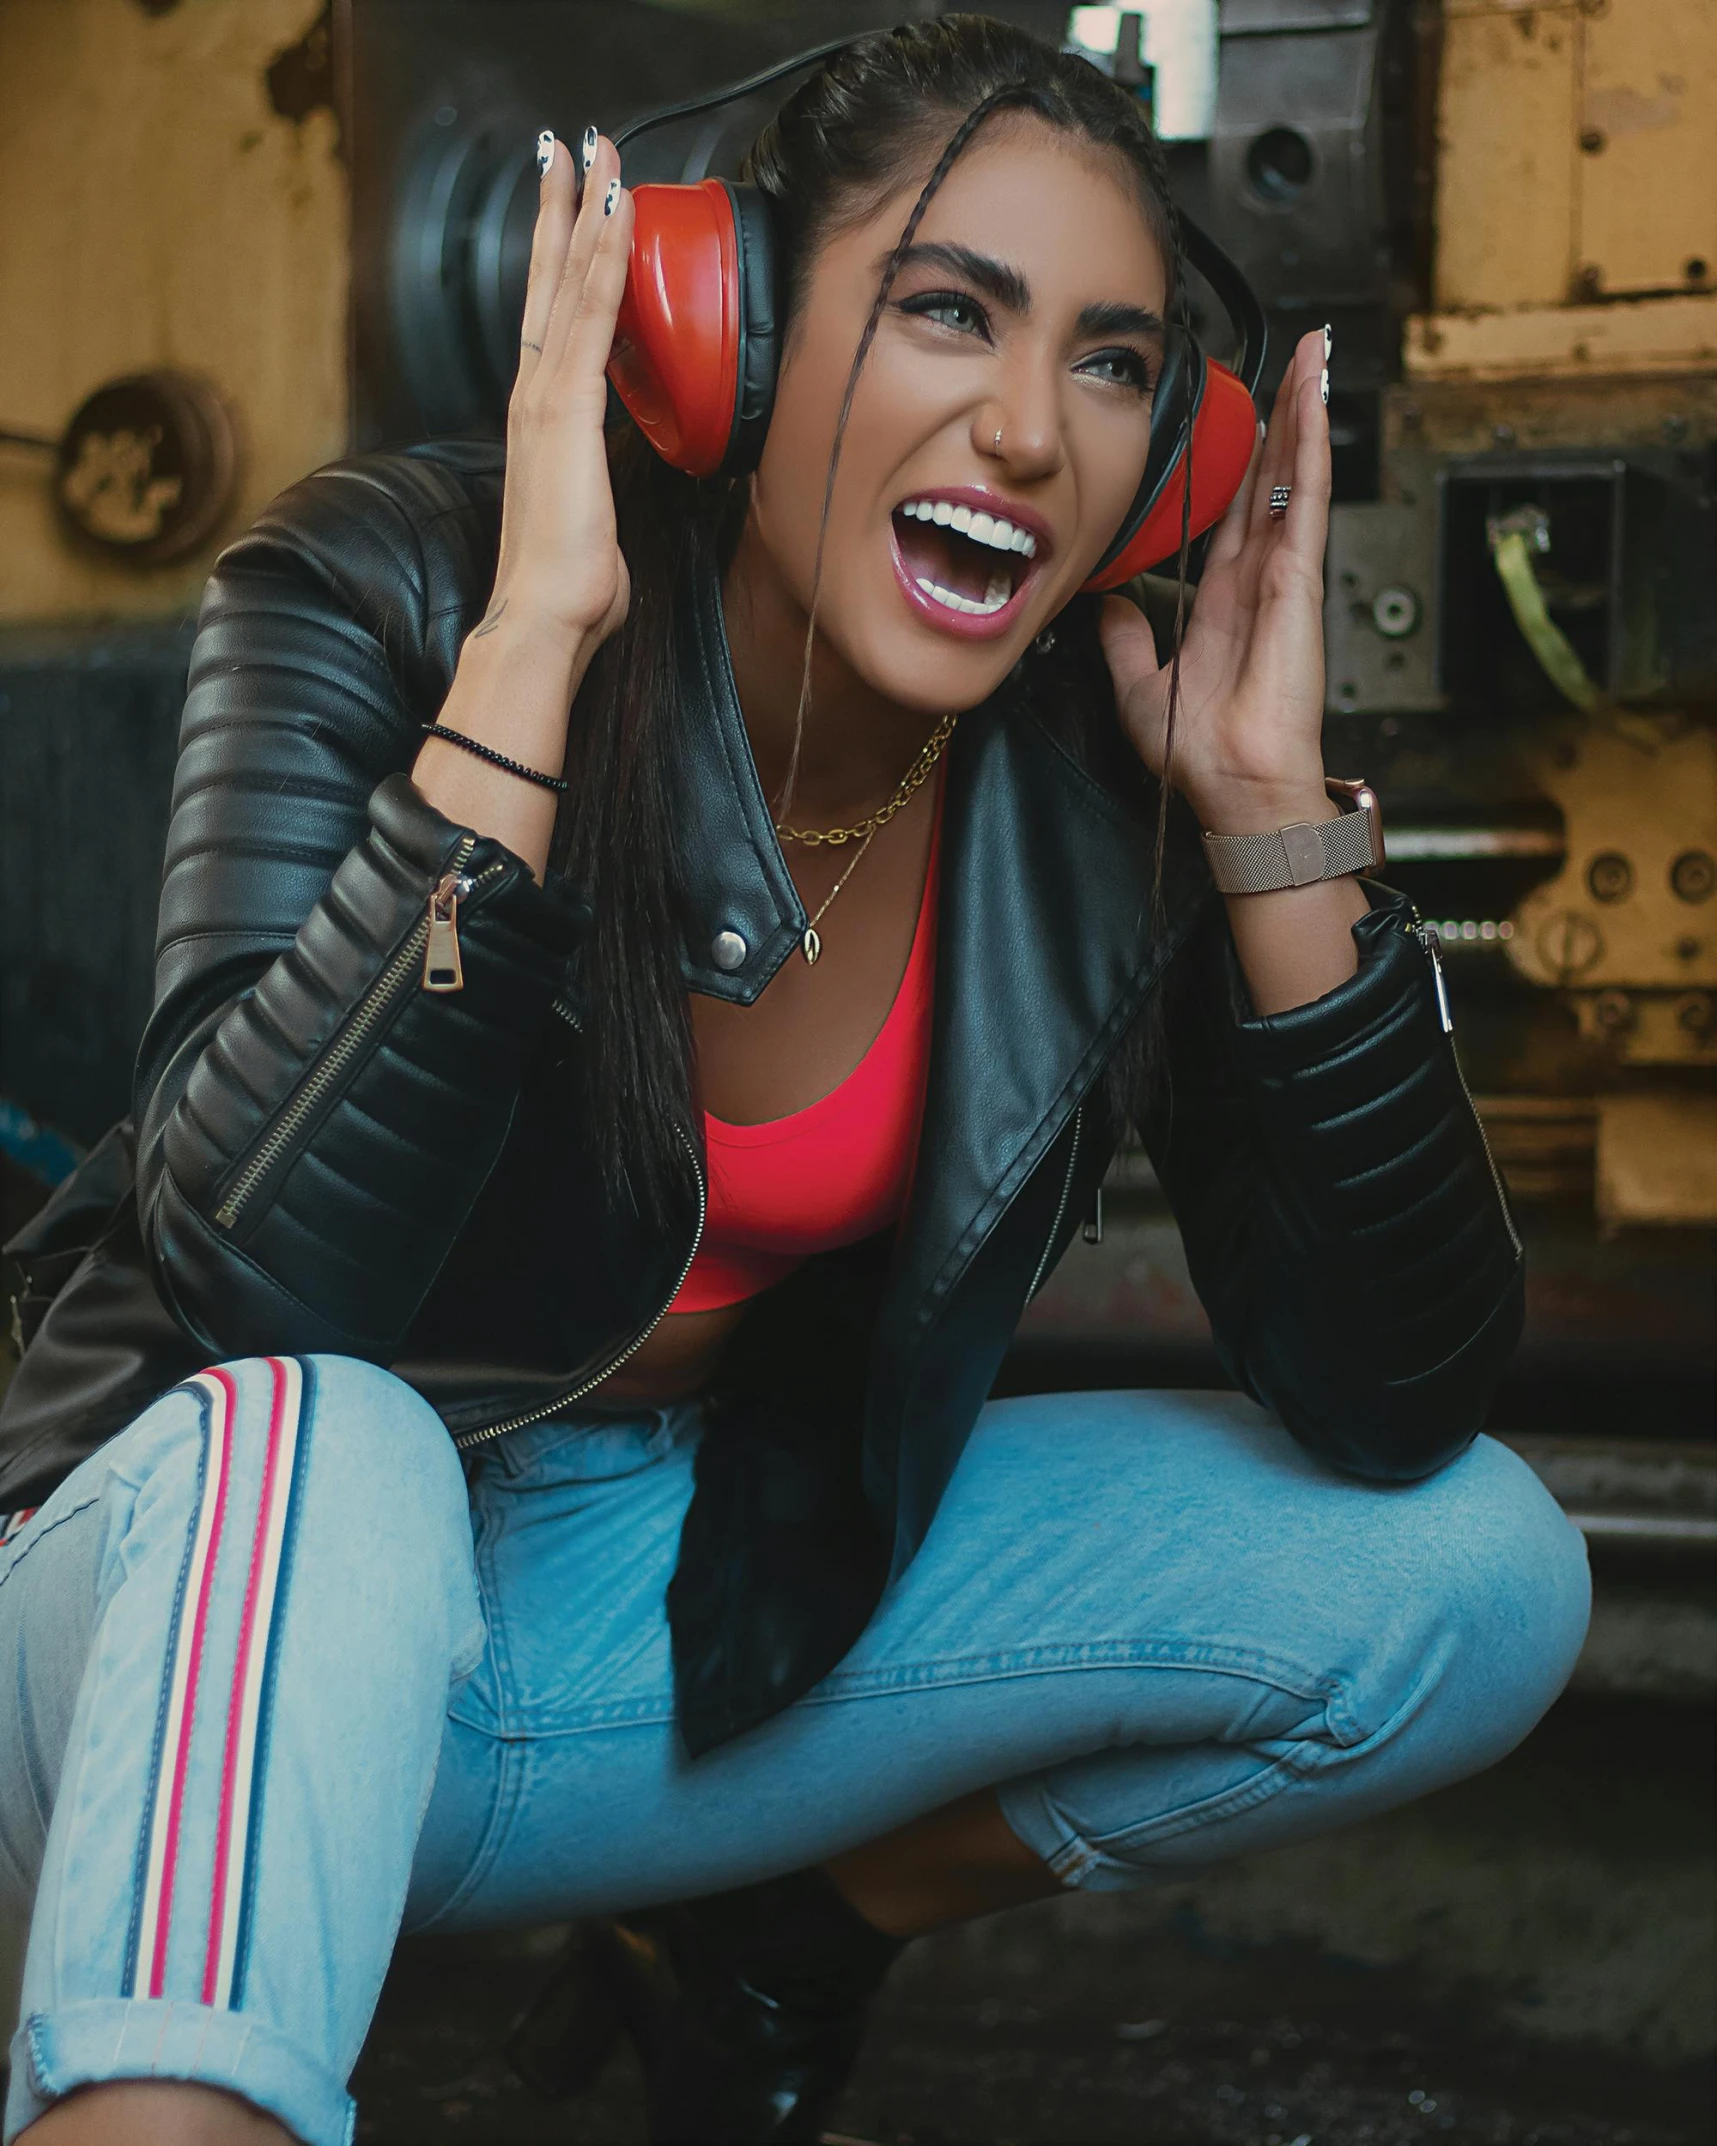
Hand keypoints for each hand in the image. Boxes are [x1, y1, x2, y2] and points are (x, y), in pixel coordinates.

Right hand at [485, 130, 634, 654]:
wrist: (542, 619)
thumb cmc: (567, 589)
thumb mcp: (589, 523)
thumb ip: (596, 493)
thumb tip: (608, 504)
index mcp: (540, 420)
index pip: (552, 320)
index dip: (562, 259)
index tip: (573, 207)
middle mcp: (534, 395)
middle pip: (548, 280)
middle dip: (561, 208)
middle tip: (570, 145)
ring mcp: (545, 396)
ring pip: (570, 281)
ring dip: (585, 211)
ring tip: (595, 150)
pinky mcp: (566, 407)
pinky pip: (593, 314)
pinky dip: (605, 258)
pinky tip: (617, 213)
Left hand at [1099, 329, 1331, 831]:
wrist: (1234, 787)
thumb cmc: (1200, 753)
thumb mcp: (1139, 687)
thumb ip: (1123, 641)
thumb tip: (1105, 601)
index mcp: (1222, 602)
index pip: (1232, 514)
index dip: (1239, 464)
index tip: (1240, 418)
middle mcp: (1258, 581)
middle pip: (1271, 480)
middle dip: (1282, 418)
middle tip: (1293, 358)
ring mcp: (1283, 576)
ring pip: (1294, 476)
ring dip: (1304, 413)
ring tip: (1315, 354)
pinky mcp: (1298, 580)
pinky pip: (1304, 500)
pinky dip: (1310, 448)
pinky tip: (1314, 401)